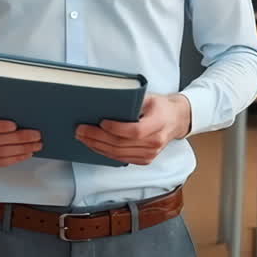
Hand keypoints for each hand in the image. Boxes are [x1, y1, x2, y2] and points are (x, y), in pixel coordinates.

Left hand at [75, 93, 191, 165]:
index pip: (135, 131)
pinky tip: (94, 145)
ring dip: (97, 146)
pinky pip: (121, 159)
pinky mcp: (145, 160)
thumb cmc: (160, 106)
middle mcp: (155, 142)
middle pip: (122, 144)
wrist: (176, 120)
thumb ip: (131, 101)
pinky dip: (105, 153)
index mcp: (158, 123)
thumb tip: (104, 103)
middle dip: (97, 137)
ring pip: (119, 154)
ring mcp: (150, 154)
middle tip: (80, 130)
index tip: (100, 122)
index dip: (116, 128)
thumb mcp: (149, 97)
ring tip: (83, 138)